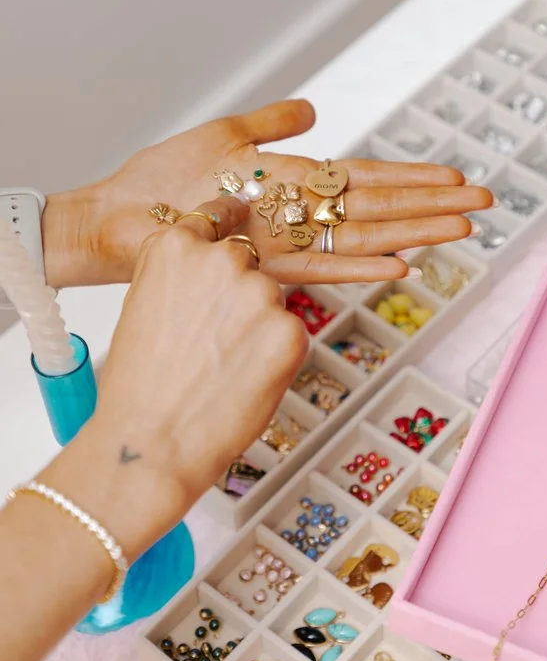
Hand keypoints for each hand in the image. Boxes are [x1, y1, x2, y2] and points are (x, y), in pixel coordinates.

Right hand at [41, 196, 307, 561]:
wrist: (152, 442)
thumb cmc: (140, 387)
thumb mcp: (143, 308)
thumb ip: (181, 278)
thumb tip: (208, 275)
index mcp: (176, 248)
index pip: (217, 217)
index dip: (228, 229)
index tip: (239, 226)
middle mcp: (222, 259)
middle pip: (249, 263)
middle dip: (241, 294)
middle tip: (218, 339)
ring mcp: (261, 293)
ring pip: (272, 301)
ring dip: (259, 327)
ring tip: (224, 368)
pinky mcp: (292, 330)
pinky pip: (291, 333)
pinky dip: (276, 356)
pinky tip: (244, 379)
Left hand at [42, 100, 493, 287]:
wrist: (114, 215)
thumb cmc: (162, 178)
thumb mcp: (223, 135)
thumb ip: (271, 122)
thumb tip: (315, 109)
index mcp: (290, 181)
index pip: (364, 178)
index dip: (410, 178)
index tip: (455, 175)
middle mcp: (293, 213)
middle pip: (374, 208)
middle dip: (429, 205)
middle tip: (483, 202)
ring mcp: (277, 238)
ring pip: (357, 236)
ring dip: (410, 232)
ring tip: (459, 228)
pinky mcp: (253, 262)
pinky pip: (315, 265)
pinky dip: (357, 267)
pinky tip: (398, 264)